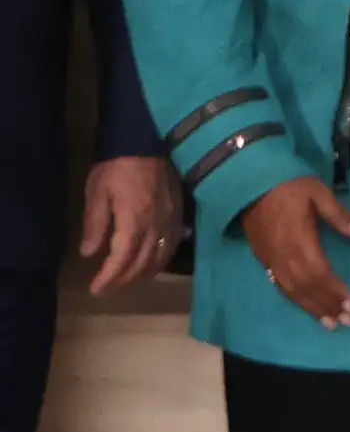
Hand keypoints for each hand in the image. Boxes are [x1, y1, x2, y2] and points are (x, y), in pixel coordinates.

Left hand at [78, 156, 180, 291]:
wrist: (146, 141)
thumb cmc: (116, 166)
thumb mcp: (97, 193)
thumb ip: (95, 224)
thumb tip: (90, 252)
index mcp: (133, 220)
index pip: (122, 258)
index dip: (109, 277)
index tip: (96, 289)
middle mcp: (155, 224)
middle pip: (142, 262)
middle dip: (124, 280)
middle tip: (108, 289)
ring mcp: (170, 219)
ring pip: (160, 256)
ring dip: (144, 274)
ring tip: (128, 281)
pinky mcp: (177, 213)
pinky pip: (172, 244)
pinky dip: (161, 259)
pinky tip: (153, 263)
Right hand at [240, 174, 349, 326]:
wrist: (250, 183)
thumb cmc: (288, 186)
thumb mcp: (318, 192)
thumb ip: (339, 214)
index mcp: (299, 240)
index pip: (320, 274)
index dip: (335, 291)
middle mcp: (284, 256)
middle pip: (307, 288)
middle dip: (327, 305)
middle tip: (347, 322)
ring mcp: (271, 259)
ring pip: (292, 290)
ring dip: (312, 308)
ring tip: (330, 324)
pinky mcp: (263, 259)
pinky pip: (280, 285)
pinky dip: (295, 299)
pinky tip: (306, 307)